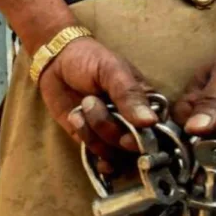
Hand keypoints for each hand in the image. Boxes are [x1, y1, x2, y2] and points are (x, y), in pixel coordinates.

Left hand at [39, 37, 157, 174]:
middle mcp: (134, 122)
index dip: (145, 141)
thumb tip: (150, 122)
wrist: (57, 63)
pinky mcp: (94, 140)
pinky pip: (99, 156)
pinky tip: (80, 130)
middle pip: (133, 147)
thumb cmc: (90, 59)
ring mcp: (113, 132)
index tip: (127, 137)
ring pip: (114, 153)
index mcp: (147, 103)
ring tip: (80, 107)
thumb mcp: (112, 70)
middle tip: (90, 102)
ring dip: (93, 132)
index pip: (158, 132)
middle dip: (109, 129)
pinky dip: (91, 148)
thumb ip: (129, 95)